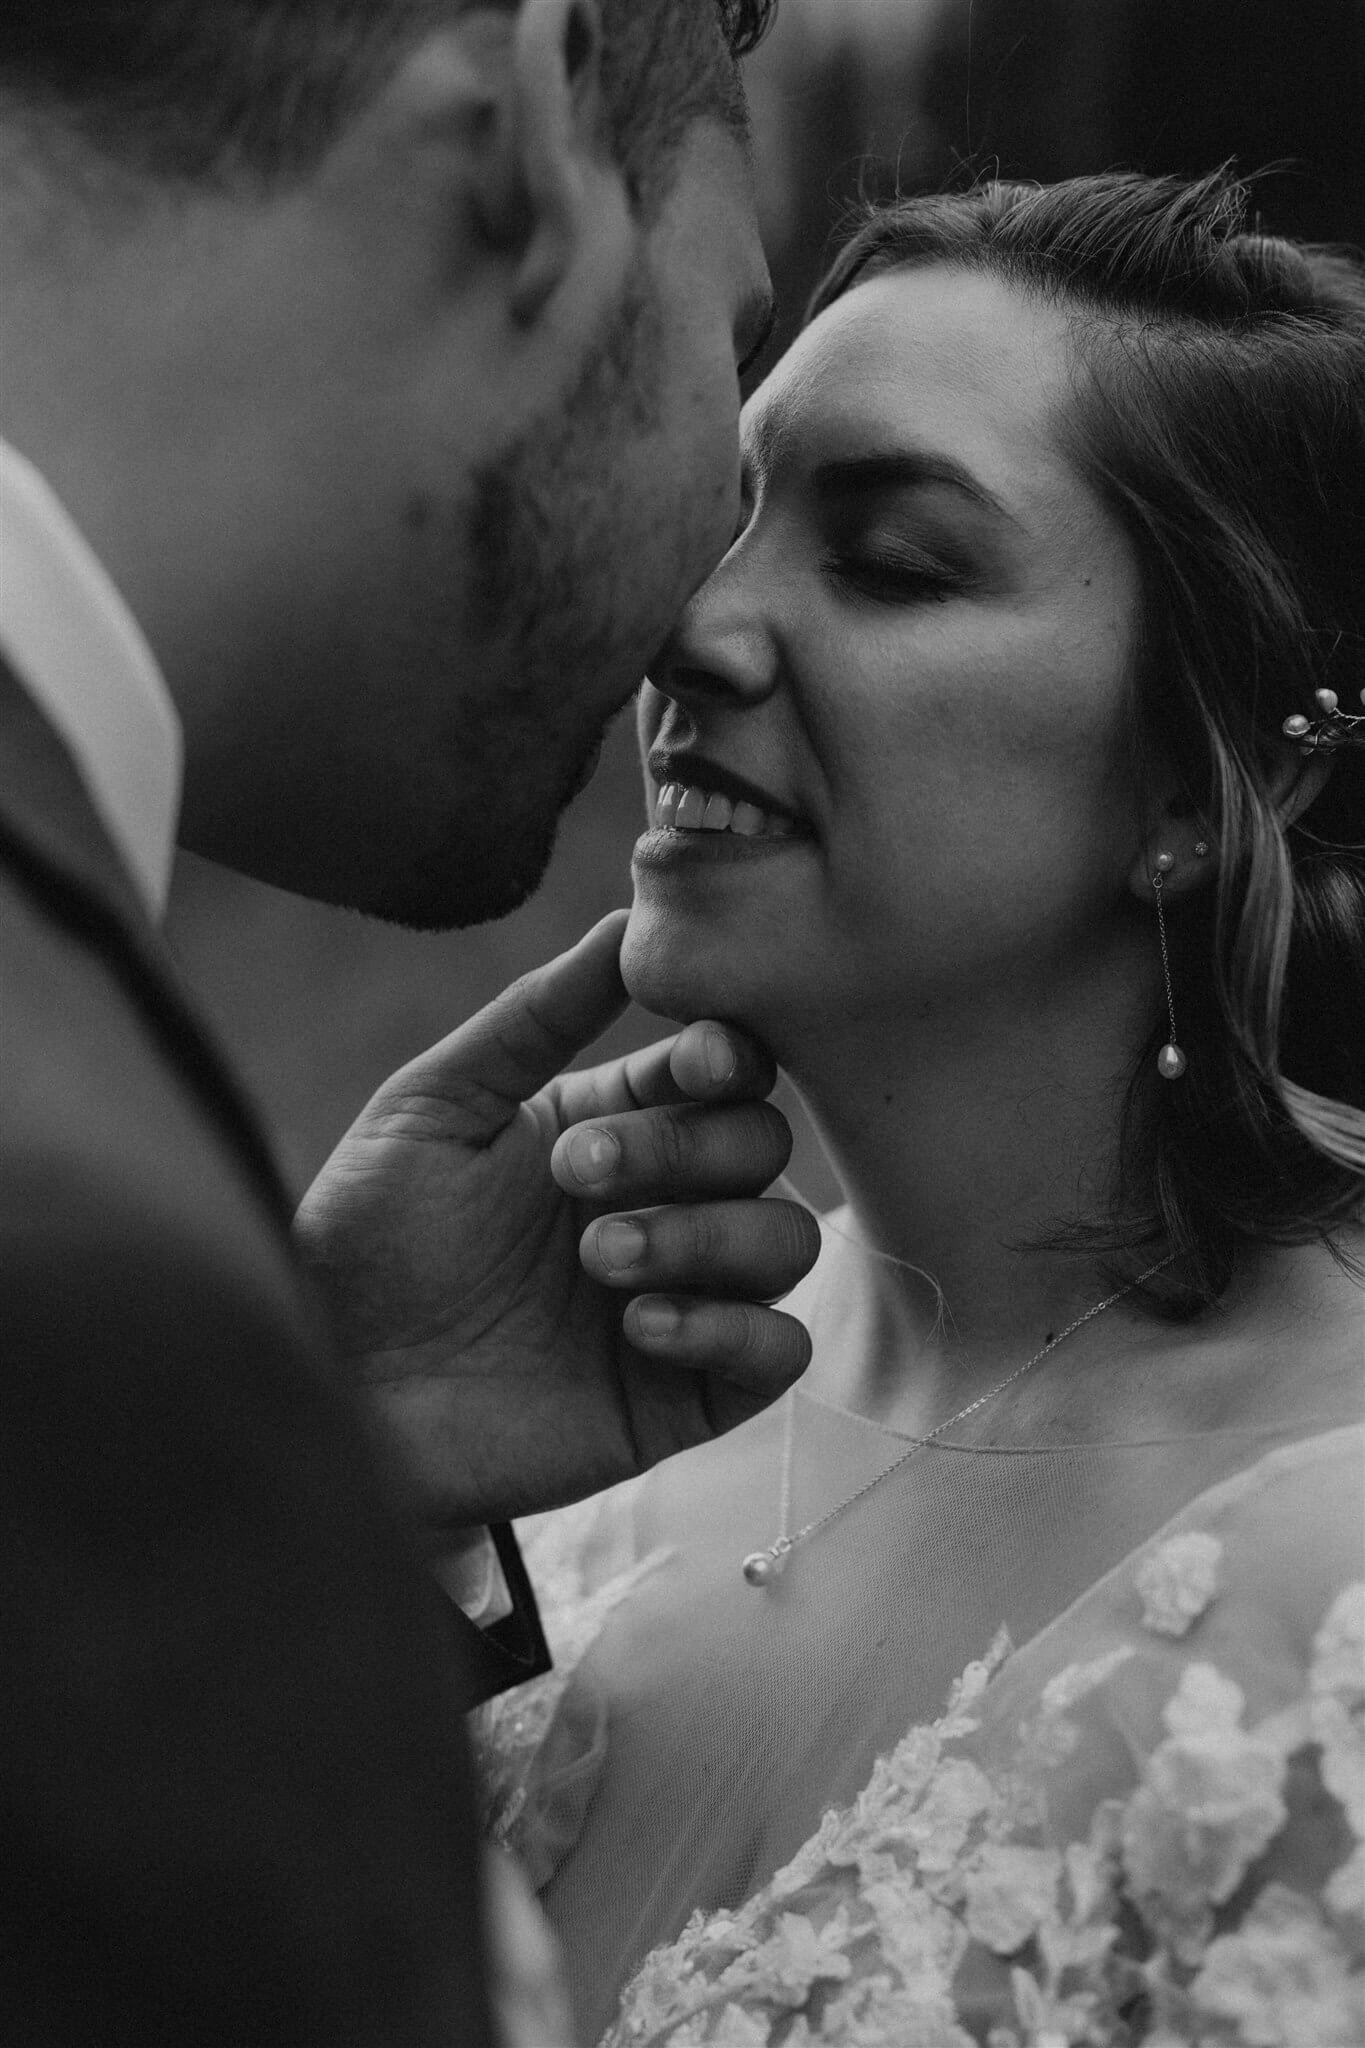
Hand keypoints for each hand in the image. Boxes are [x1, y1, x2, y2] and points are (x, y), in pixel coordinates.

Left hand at [295, 913, 818, 1523]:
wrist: (333, 1392)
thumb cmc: (366, 1242)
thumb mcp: (435, 1107)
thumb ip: (536, 1016)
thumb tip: (630, 921)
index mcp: (610, 1128)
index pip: (721, 1072)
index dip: (724, 1057)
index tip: (692, 1059)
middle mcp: (659, 1206)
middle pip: (762, 1145)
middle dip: (686, 1149)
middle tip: (576, 1177)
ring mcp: (678, 1299)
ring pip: (784, 1241)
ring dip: (707, 1236)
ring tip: (600, 1261)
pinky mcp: (681, 1396)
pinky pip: (777, 1350)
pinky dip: (731, 1328)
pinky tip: (639, 1328)